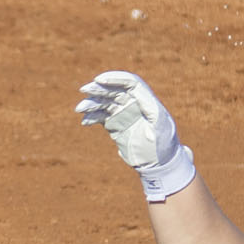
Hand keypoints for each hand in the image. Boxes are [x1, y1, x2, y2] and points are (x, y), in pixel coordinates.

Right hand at [76, 70, 196, 200]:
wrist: (159, 165)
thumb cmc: (163, 144)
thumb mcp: (159, 123)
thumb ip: (147, 104)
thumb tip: (134, 88)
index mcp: (145, 100)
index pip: (129, 82)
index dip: (114, 78)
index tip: (99, 80)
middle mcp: (133, 104)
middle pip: (113, 90)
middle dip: (98, 89)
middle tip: (84, 90)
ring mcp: (123, 114)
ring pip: (104, 103)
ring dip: (91, 103)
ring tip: (80, 109)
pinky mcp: (114, 125)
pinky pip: (100, 117)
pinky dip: (92, 117)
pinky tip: (85, 121)